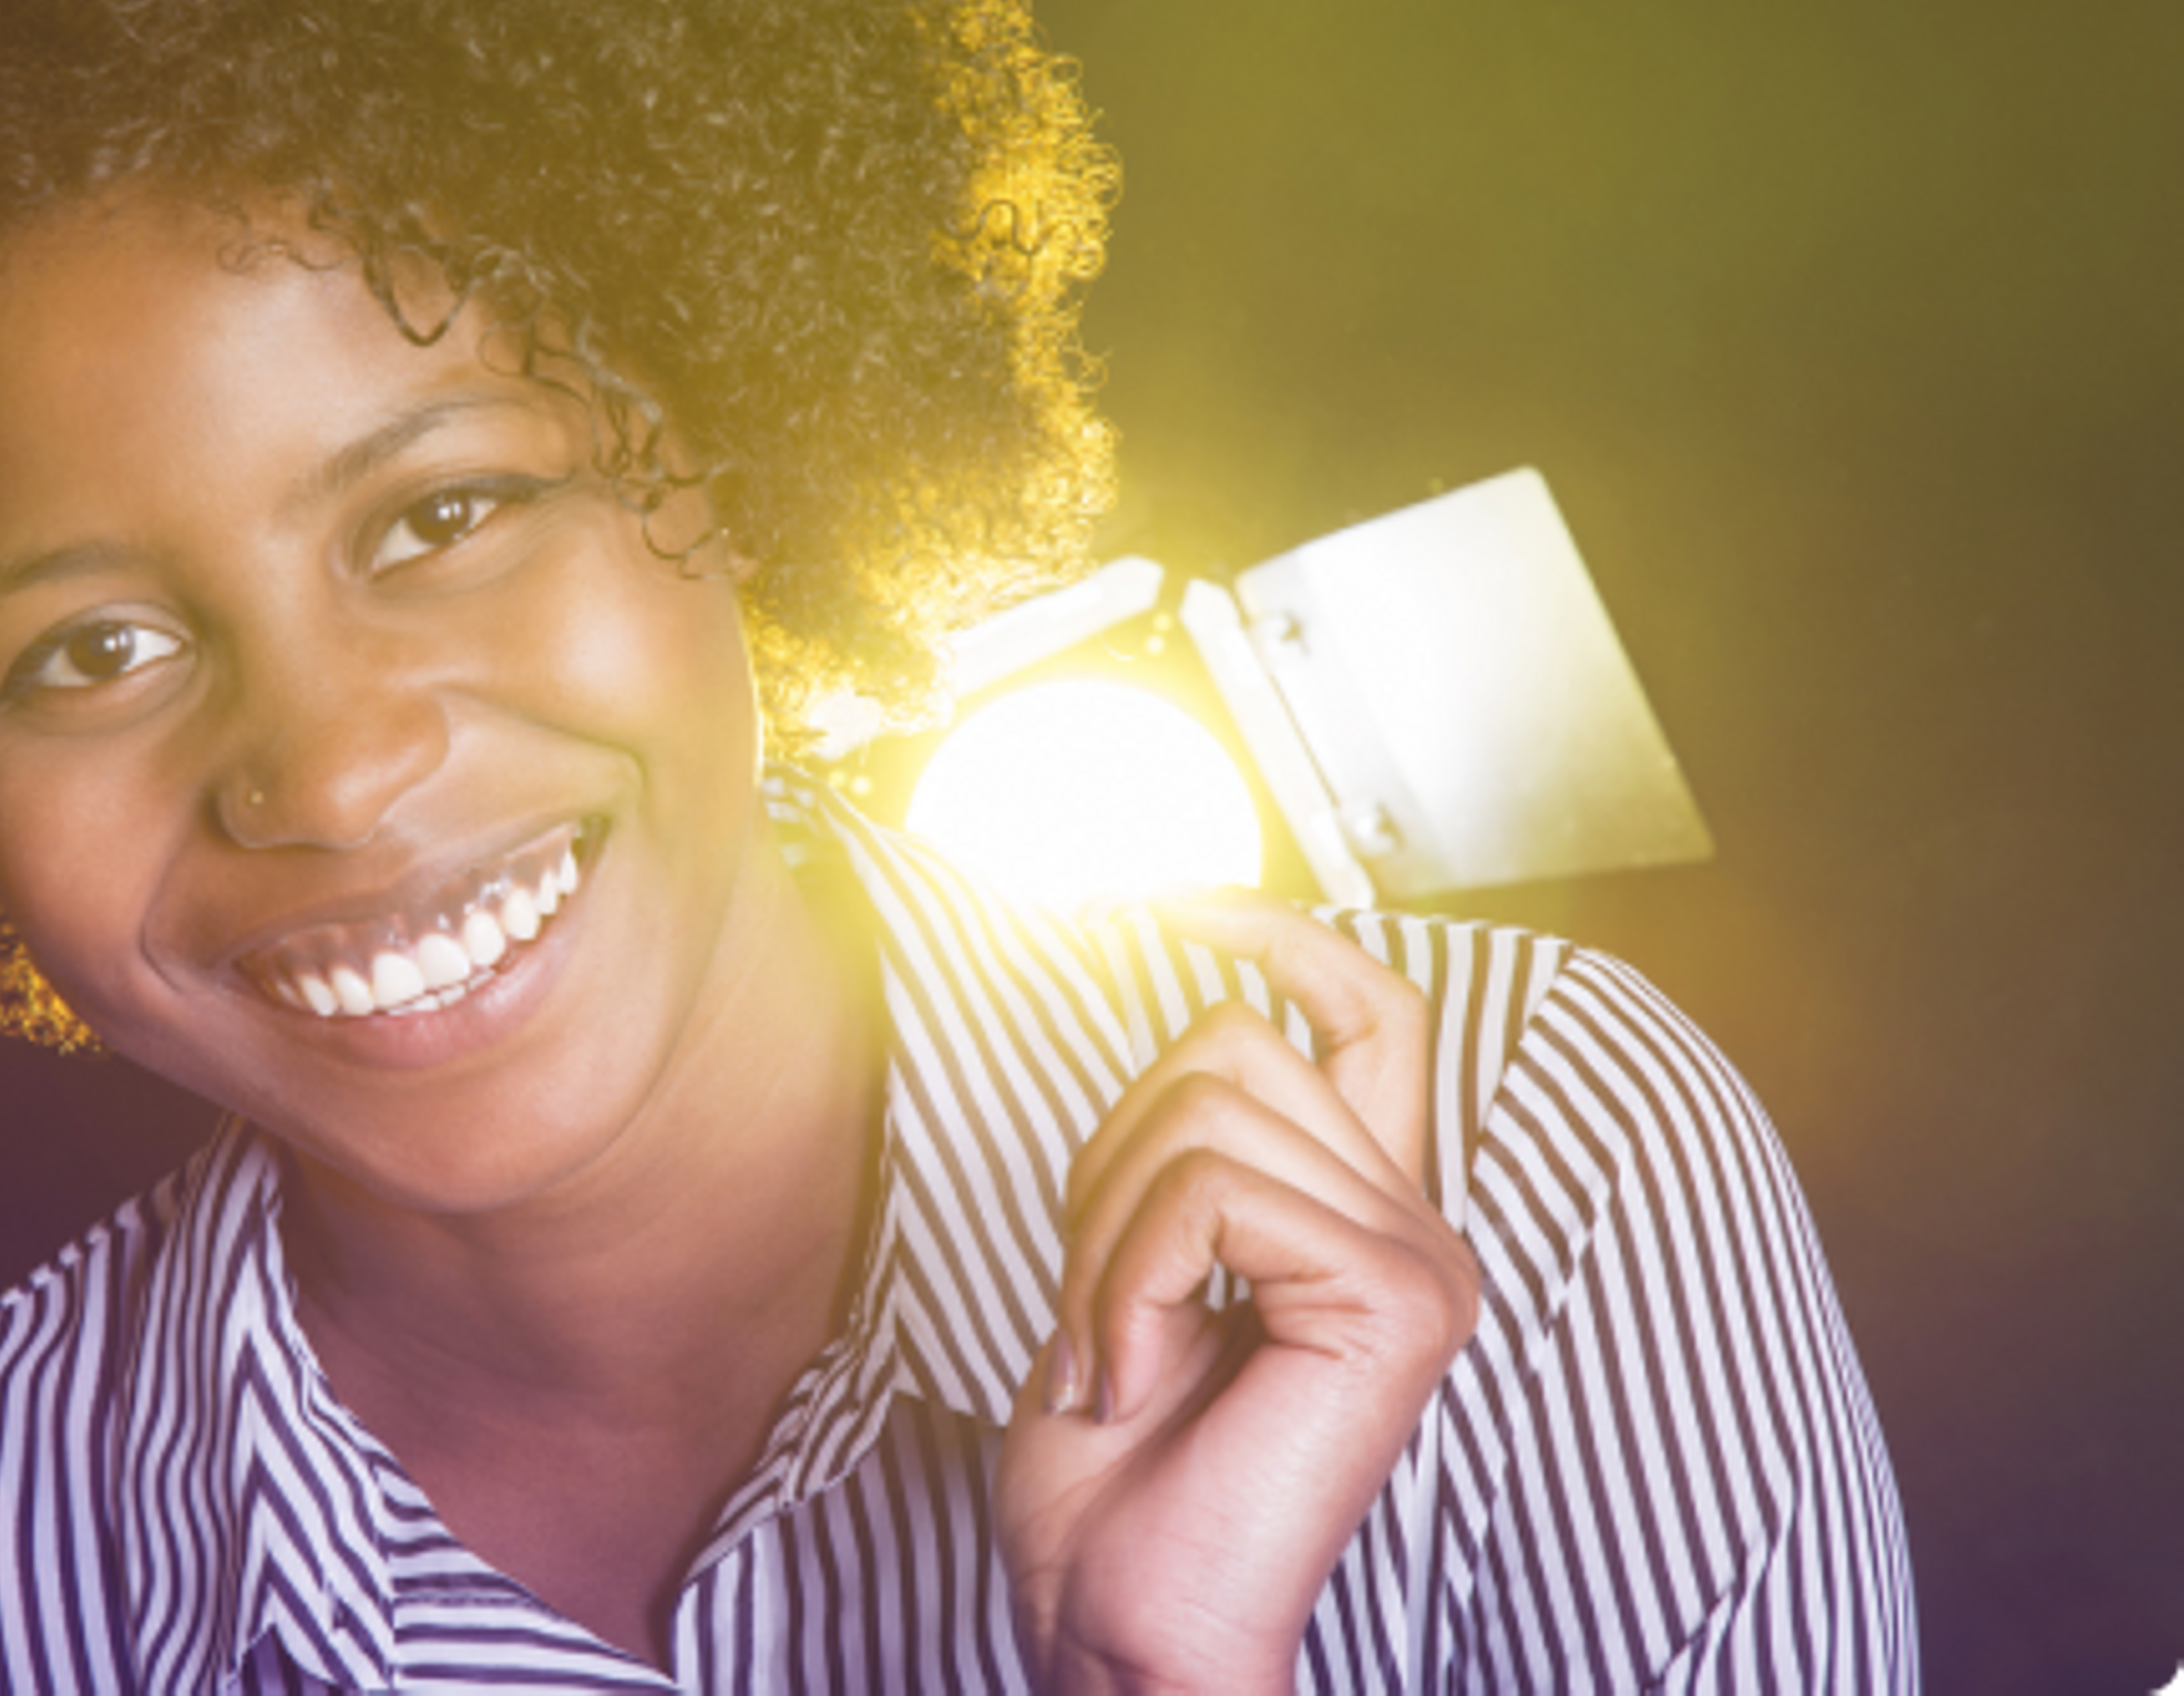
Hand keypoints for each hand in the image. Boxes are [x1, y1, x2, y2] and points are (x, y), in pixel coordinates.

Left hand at [996, 893, 1481, 1695]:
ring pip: (1205, 1106)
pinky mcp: (1390, 1300)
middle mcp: (1417, 1227)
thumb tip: (1195, 1008)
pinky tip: (1135, 1378)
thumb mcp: (1133, 1267)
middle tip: (1101, 1310)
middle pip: (1233, 1045)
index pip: (1367, 1008)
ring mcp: (1418, 1261)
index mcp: (1364, 1214)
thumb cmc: (1114, 1472)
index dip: (1279, 932)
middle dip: (1110, 1160)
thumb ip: (1189, 1155)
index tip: (1171, 899)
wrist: (1122, 1621)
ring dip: (1106, 1235)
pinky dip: (1124, 1278)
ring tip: (1116, 1351)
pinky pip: (1207, 1192)